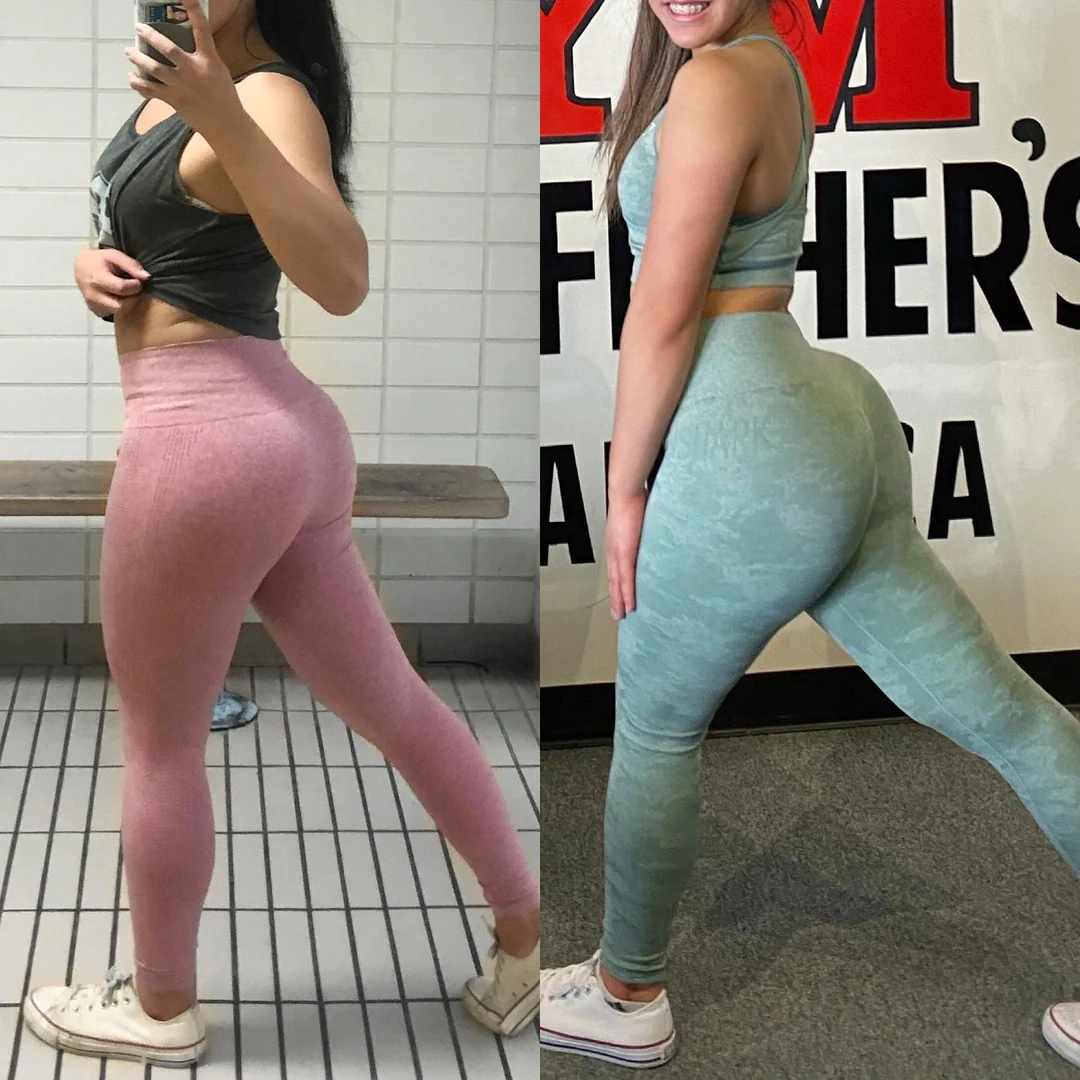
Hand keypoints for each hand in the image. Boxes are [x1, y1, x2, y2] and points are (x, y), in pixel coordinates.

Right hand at [74, 248, 150, 318]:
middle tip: (133, 288)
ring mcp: (93, 305)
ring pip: (119, 312)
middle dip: (132, 298)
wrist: (82, 266)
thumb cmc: (100, 260)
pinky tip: (117, 297)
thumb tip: (146, 277)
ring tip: (125, 292)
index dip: (135, 285)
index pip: (122, 289)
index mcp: (97, 279)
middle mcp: (93, 295)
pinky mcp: (95, 311)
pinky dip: (119, 307)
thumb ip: (131, 265)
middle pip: (122, 306)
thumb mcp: (114, 256)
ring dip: (126, 303)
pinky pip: (113, 313)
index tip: (137, 281)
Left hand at [126, 0, 243, 142]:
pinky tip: (133, 78)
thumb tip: (186, 44)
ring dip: (138, 59)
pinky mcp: (174, 100)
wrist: (226, 124)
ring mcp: (181, 86)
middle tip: (139, 29)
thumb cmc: (224, 96)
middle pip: (167, 49)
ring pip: (154, 69)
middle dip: (150, 36)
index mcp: (209, 60)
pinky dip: (139, 84)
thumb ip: (203, 57)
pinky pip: (150, 90)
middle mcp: (193, 70)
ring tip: (129, 52)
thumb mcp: (218, 71)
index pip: (202, 30)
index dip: (194, 11)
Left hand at [606, 489, 647, 620]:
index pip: (616, 567)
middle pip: (614, 579)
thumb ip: (643, 528)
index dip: (617, 583)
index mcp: (616, 541)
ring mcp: (618, 553)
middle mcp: (614, 549)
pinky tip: (629, 605)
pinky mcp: (625, 553)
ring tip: (622, 615)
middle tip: (618, 613)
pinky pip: (626, 578)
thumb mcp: (639, 517)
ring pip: (617, 583)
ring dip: (619, 600)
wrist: (626, 491)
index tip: (619, 594)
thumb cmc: (634, 498)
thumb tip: (653, 530)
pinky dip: (627, 593)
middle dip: (616, 597)